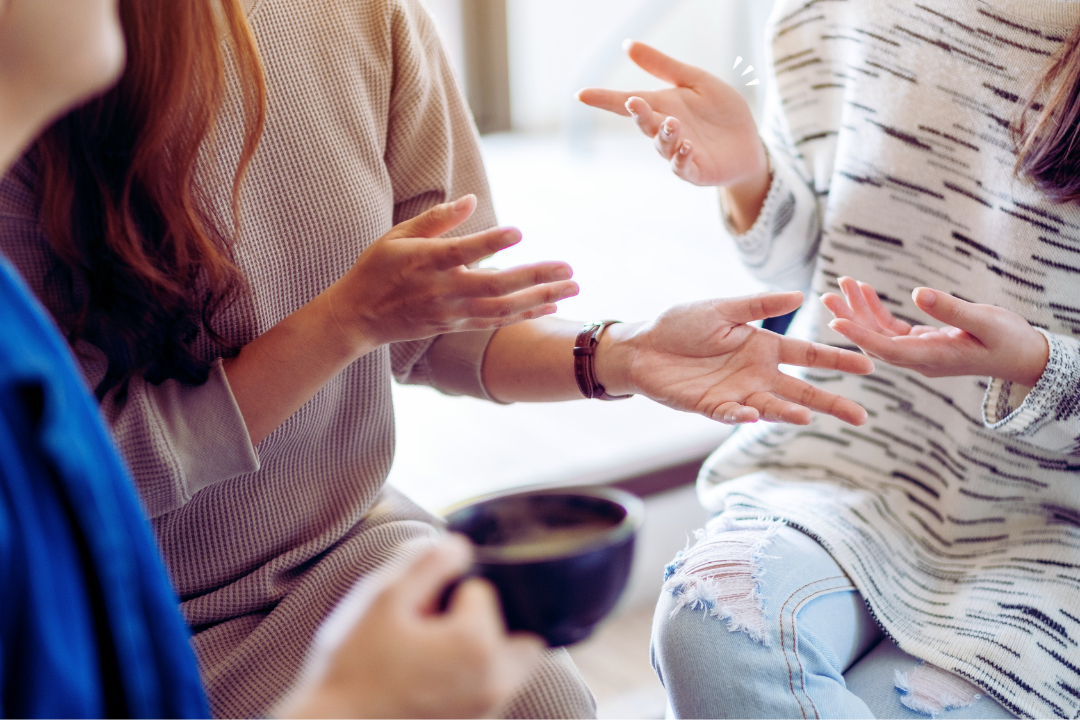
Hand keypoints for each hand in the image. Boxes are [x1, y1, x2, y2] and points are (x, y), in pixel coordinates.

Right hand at [284, 537, 543, 718]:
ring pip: (509, 664)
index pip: (484, 590)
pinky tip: (428, 683)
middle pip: (517, 628)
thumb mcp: (383, 598)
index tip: (417, 615)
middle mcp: (496, 684)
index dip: (448, 593)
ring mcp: (489, 712)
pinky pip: (491, 691)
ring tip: (428, 659)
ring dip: (480, 651)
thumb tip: (463, 547)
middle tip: (434, 631)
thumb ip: (429, 561)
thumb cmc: (352, 669)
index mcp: (478, 644)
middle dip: (484, 621)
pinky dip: (470, 680)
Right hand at [326, 195, 578, 351]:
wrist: (360, 317)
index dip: (490, 243)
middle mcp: (442, 290)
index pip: (463, 252)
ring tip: (574, 286)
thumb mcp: (398, 235)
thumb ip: (436, 219)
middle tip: (569, 267)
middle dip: (535, 277)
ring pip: (503, 309)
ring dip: (541, 297)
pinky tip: (550, 302)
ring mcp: (452, 312)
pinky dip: (525, 313)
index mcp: (426, 262)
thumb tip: (470, 199)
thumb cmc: (378, 268)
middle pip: (496, 286)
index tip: (518, 232)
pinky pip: (497, 321)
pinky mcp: (457, 326)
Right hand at [576, 41, 765, 189]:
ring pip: (662, 145)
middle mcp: (665, 130)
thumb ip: (663, 66)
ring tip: (672, 123)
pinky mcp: (694, 171)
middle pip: (644, 123)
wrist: (748, 143)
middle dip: (638, 114)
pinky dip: (681, 157)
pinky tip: (686, 146)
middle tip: (634, 102)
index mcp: (662, 106)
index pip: (628, 102)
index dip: (605, 99)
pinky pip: (682, 167)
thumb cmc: (720, 112)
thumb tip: (628, 45)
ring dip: (664, 134)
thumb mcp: (695, 81)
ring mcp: (678, 152)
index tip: (582, 94)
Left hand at [599, 291, 874, 424]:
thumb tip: (800, 296)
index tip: (869, 364)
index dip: (837, 359)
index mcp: (763, 346)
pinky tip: (751, 414)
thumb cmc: (681, 324)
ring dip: (788, 412)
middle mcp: (756, 373)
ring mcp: (735, 392)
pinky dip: (741, 415)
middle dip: (831, 402)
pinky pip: (730, 413)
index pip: (808, 354)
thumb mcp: (722, 309)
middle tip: (861, 417)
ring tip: (808, 416)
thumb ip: (758, 306)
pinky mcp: (710, 406)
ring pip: (770, 406)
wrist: (642, 345)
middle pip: (800, 390)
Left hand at [822, 277, 1049, 386]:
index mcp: (932, 358)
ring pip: (879, 334)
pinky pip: (891, 329)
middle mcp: (920, 359)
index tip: (835, 323)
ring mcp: (919, 352)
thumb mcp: (985, 320)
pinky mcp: (923, 342)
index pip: (887, 349)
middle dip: (850, 319)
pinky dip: (877, 311)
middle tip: (827, 295)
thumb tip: (917, 293)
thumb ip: (951, 309)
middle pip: (874, 342)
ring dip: (860, 311)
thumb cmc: (1009, 339)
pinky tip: (864, 291)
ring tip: (843, 284)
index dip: (859, 336)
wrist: (1024, 356)